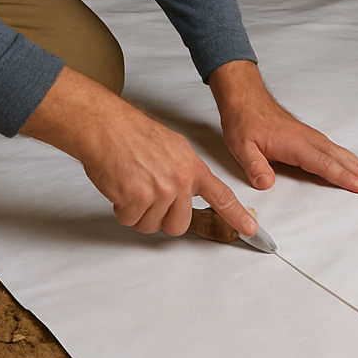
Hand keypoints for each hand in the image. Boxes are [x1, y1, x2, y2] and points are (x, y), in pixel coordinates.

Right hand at [21, 67, 259, 238]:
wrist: (107, 127)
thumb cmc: (133, 134)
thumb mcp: (173, 148)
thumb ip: (185, 172)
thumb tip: (188, 192)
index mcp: (191, 168)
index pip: (221, 196)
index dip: (236, 216)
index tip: (250, 231)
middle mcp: (179, 182)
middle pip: (178, 225)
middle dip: (162, 218)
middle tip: (148, 197)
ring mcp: (159, 192)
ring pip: (151, 226)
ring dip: (138, 213)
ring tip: (132, 185)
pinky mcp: (136, 199)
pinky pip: (130, 220)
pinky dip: (121, 209)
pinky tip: (120, 187)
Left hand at [209, 60, 357, 193]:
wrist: (244, 98)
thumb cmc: (244, 120)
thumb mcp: (241, 146)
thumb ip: (255, 166)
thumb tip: (266, 184)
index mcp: (295, 144)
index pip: (324, 164)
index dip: (343, 177)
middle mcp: (307, 139)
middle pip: (339, 157)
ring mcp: (309, 136)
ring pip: (338, 152)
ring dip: (356, 165)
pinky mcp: (307, 136)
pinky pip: (332, 148)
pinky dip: (346, 157)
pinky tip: (350, 163)